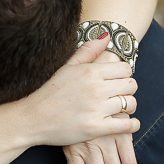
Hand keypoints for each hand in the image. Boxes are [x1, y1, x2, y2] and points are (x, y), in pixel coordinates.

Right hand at [18, 35, 138, 146]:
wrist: (31, 118)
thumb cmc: (48, 92)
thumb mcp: (67, 67)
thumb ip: (88, 50)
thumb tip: (106, 35)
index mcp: (90, 71)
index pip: (125, 69)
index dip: (123, 75)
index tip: (116, 81)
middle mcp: (96, 88)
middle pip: (131, 85)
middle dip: (127, 90)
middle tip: (118, 95)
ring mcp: (96, 109)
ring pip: (130, 104)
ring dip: (128, 107)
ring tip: (120, 110)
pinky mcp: (96, 128)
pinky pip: (127, 125)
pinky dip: (132, 125)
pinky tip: (127, 124)